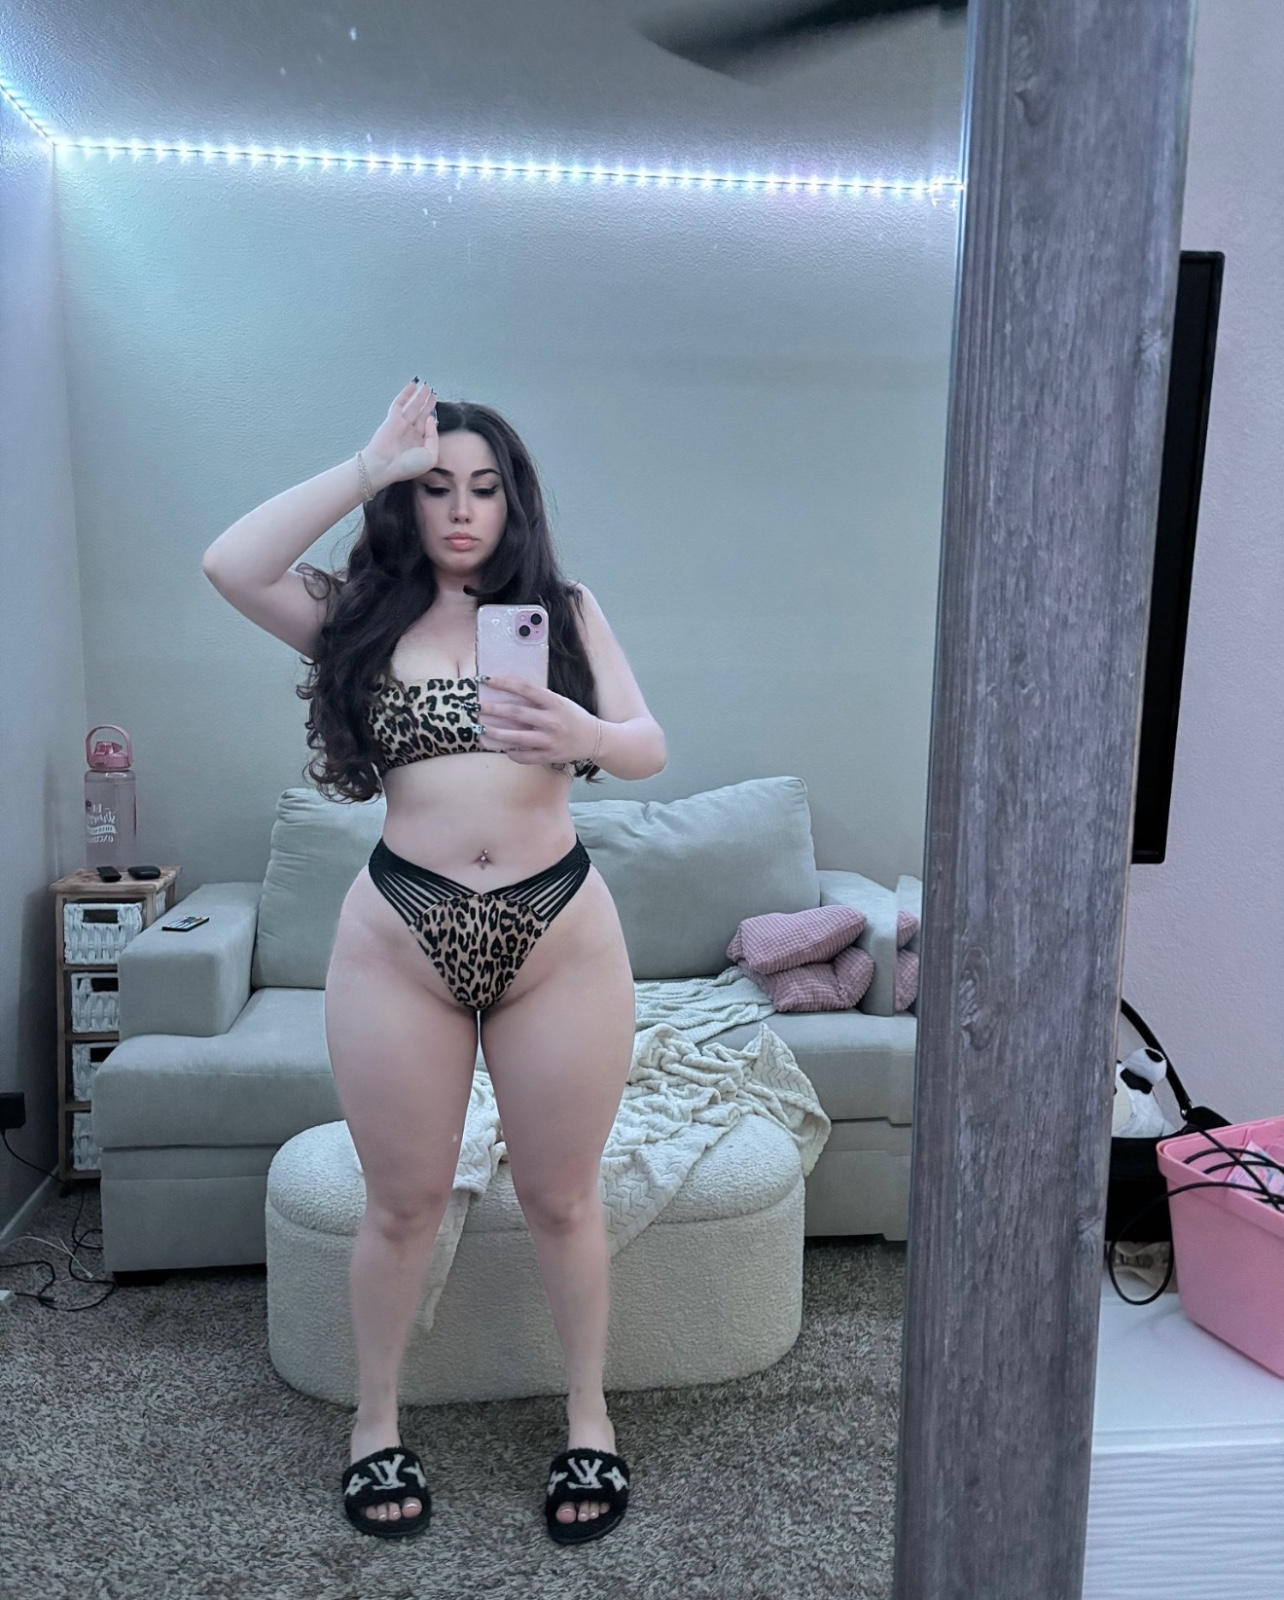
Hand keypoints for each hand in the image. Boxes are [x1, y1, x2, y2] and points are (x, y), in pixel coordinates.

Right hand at [361, 381, 439, 487]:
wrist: (385, 465)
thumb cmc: (407, 466)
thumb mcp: (430, 456)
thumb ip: (433, 437)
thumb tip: (430, 419)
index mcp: (419, 445)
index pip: (428, 430)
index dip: (432, 421)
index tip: (435, 414)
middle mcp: (411, 434)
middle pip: (421, 415)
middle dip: (428, 404)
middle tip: (433, 394)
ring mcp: (402, 424)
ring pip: (413, 406)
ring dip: (420, 396)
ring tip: (427, 386)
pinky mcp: (393, 418)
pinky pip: (401, 402)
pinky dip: (407, 393)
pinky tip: (413, 385)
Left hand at [476, 676, 599, 764]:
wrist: (594, 739)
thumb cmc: (572, 716)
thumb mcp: (559, 701)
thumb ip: (537, 699)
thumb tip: (506, 695)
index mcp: (555, 702)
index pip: (525, 689)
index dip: (504, 683)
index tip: (487, 680)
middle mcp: (552, 720)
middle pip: (516, 714)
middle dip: (493, 710)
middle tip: (476, 707)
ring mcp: (550, 740)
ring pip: (517, 738)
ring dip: (496, 734)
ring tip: (481, 729)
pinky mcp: (549, 756)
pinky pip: (524, 756)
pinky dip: (511, 753)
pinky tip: (503, 749)